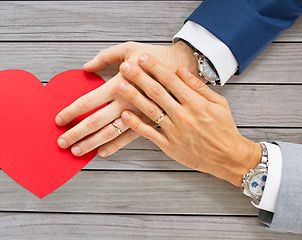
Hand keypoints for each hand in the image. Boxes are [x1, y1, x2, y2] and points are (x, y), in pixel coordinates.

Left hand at [55, 41, 197, 156]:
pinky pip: (129, 138)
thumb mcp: (129, 49)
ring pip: (110, 133)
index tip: (59, 119)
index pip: (88, 101)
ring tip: (77, 151)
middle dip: (76, 133)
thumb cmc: (155, 56)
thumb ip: (105, 57)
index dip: (71, 111)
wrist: (184, 67)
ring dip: (91, 144)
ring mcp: (138, 115)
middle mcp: (126, 102)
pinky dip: (115, 146)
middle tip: (61, 142)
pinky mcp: (150, 122)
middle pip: (95, 121)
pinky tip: (102, 152)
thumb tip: (86, 67)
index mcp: (119, 84)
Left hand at [116, 53, 261, 185]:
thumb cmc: (223, 128)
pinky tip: (125, 115)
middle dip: (139, 77)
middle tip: (125, 66)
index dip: (156, 67)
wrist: (228, 157)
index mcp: (196, 103)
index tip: (143, 57)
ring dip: (133, 97)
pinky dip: (136, 124)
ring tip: (120, 85)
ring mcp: (175, 131)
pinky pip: (149, 134)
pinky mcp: (169, 146)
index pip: (171, 80)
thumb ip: (197, 86)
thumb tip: (180, 69)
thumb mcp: (218, 103)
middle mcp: (183, 115)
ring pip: (150, 111)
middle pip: (157, 93)